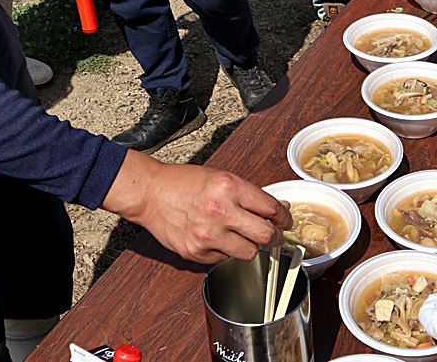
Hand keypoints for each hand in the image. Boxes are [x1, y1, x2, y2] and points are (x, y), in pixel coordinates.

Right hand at [103, 151, 289, 261]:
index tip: (285, 220)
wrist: (151, 193)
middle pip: (266, 235)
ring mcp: (208, 235)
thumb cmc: (184, 182)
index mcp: (229, 187)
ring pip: (249, 253)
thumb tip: (278, 208)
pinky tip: (218, 237)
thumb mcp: (222, 178)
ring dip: (252, 246)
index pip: (271, 209)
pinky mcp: (196, 252)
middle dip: (276, 237)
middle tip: (276, 235)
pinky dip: (227, 250)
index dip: (284, 217)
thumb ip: (250, 195)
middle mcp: (220, 212)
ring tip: (244, 236)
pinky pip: (224, 258)